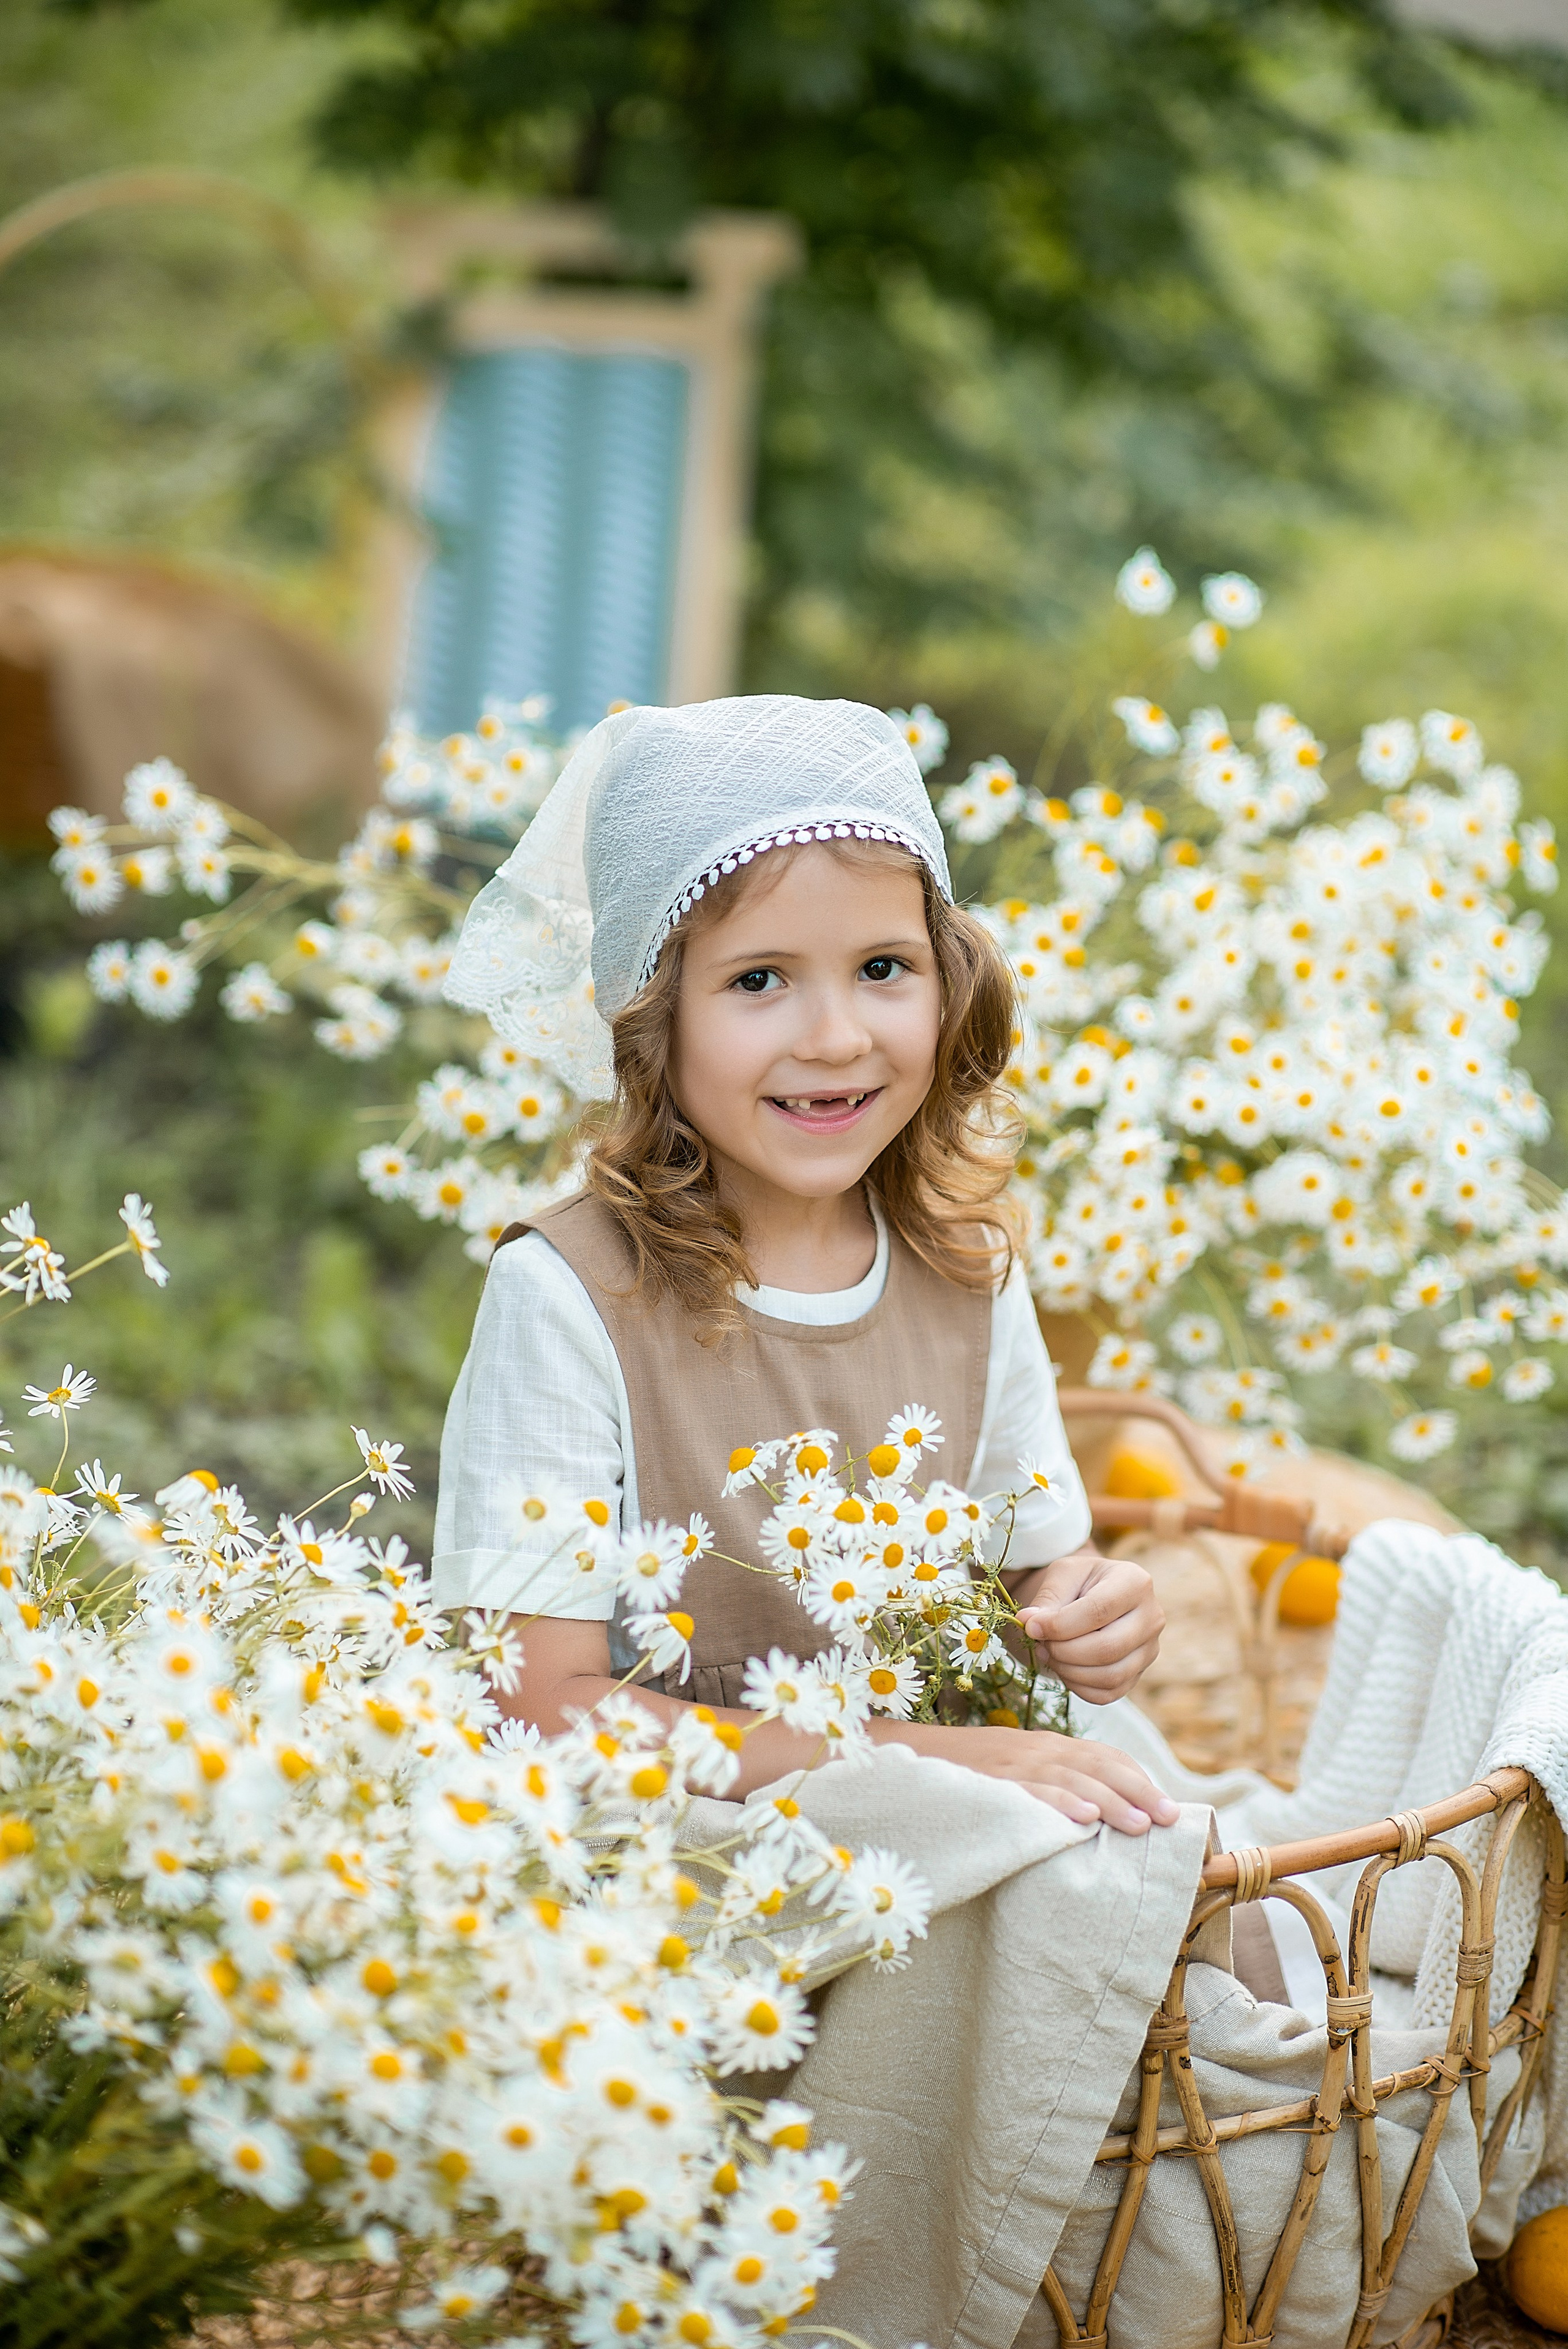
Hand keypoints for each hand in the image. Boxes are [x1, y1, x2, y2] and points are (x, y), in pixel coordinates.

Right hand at [941, 1725, 1179, 1832]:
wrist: (915, 1755)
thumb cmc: (973, 1771)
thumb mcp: (1020, 1770)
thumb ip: (1057, 1782)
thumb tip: (1101, 1815)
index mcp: (1048, 1746)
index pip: (1104, 1755)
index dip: (1138, 1778)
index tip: (1168, 1807)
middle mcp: (1038, 1749)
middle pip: (1098, 1765)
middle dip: (1138, 1790)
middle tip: (1169, 1817)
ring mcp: (1015, 1764)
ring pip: (1072, 1777)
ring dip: (1109, 1800)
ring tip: (1139, 1824)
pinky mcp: (992, 1782)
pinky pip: (1030, 1790)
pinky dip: (1058, 1801)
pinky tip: (1082, 1817)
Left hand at [1012, 1547, 1163, 1704]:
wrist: (1095, 1596)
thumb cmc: (1080, 1582)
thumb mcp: (1062, 1575)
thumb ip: (1047, 1598)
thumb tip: (1029, 1623)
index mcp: (1135, 1583)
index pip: (1099, 1611)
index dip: (1060, 1625)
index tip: (1031, 1626)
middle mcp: (1151, 1618)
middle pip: (1107, 1648)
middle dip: (1063, 1651)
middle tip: (1039, 1642)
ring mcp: (1149, 1650)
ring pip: (1109, 1676)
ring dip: (1068, 1671)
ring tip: (1048, 1653)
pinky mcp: (1138, 1674)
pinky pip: (1107, 1694)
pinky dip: (1078, 1686)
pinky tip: (1063, 1667)